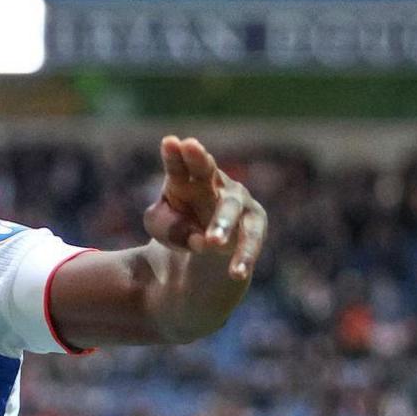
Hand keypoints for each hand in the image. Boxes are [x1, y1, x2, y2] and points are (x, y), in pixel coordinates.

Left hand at [143, 135, 263, 280]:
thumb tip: (198, 238)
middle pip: (206, 170)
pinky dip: (243, 256)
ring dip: (222, 223)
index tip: (170, 143)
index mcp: (185, 179)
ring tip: (212, 242)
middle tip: (190, 147)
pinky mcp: (255, 224)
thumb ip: (167, 226)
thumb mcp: (161, 227)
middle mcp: (213, 182)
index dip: (175, 155)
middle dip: (199, 160)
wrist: (204, 253)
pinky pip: (250, 239)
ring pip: (230, 208)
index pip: (177, 165)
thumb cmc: (179, 228)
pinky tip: (236, 272)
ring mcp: (237, 201)